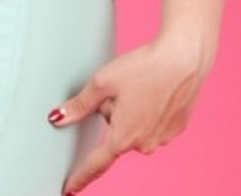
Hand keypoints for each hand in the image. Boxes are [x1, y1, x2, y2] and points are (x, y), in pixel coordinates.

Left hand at [48, 34, 209, 193]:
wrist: (183, 58)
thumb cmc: (143, 67)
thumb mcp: (102, 82)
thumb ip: (79, 105)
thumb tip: (58, 118)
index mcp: (123, 136)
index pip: (96, 164)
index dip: (80, 177)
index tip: (69, 189)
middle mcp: (144, 144)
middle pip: (117, 133)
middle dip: (114, 113)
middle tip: (123, 87)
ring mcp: (163, 138)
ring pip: (136, 127)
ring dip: (133, 111)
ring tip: (142, 85)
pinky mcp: (177, 128)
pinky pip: (154, 123)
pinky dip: (151, 109)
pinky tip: (156, 89)